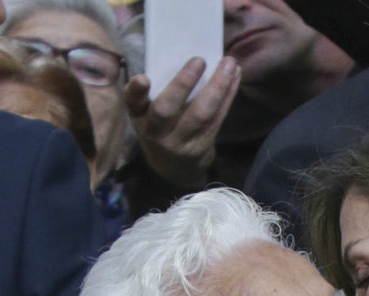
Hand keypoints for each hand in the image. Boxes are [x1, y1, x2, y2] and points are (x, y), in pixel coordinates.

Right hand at [124, 57, 240, 188]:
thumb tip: (172, 53)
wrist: (174, 168)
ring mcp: (182, 142)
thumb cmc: (157, 128)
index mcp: (140, 118)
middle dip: (183, 84)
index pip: (133, 104)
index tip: (143, 79)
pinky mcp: (203, 145)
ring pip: (201, 114)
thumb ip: (148, 91)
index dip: (136, 92)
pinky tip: (235, 77)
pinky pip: (218, 118)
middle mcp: (157, 132)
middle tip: (199, 60)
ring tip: (229, 64)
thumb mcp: (144, 113)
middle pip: (168, 110)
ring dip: (218, 87)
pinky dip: (228, 96)